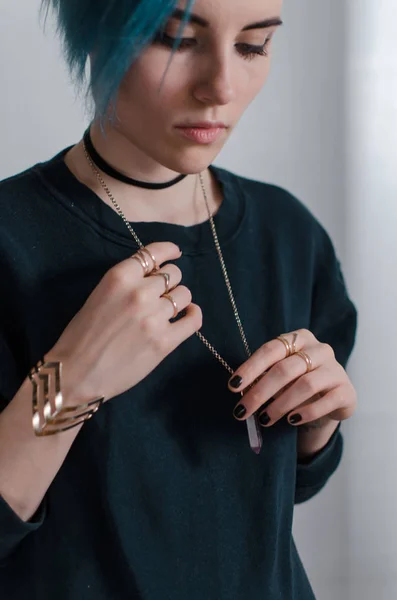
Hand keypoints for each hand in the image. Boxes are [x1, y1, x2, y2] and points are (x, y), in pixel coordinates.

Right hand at [47, 242, 201, 403]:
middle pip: (174, 274)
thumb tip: (156, 274)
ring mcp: (154, 317)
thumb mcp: (99, 295)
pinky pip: (194, 319)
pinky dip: (193, 314)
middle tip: (160, 294)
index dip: (168, 251)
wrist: (76, 373)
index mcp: (119, 277)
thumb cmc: (82, 335)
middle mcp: (139, 293)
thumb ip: (127, 281)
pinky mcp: (165, 341)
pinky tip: (187, 315)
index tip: (175, 253)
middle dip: (169, 282)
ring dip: (178, 300)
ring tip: (167, 310)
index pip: (155, 252)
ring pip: (184, 295)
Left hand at [228, 329, 356, 427]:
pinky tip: (291, 421)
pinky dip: (306, 412)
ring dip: (281, 404)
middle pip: (285, 369)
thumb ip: (263, 378)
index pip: (271, 350)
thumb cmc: (297, 383)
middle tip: (243, 411)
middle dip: (260, 392)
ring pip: (305, 385)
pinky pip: (326, 401)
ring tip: (265, 419)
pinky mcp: (346, 391)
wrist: (331, 399)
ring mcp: (335, 369)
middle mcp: (320, 349)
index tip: (233, 386)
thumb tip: (240, 391)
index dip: (251, 368)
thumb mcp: (280, 376)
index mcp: (299, 338)